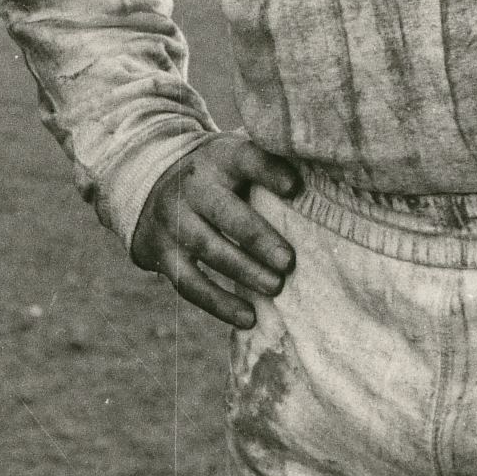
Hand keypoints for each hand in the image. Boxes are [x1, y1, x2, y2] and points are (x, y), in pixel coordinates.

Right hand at [129, 136, 301, 328]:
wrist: (150, 185)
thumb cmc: (217, 177)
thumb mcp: (235, 159)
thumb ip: (271, 167)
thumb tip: (326, 184)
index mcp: (219, 158)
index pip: (244, 158)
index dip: (268, 171)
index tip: (295, 187)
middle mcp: (192, 186)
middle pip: (223, 211)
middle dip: (256, 237)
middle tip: (288, 261)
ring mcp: (173, 221)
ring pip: (208, 248)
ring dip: (244, 271)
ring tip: (276, 287)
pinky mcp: (162, 253)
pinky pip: (189, 283)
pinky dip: (219, 303)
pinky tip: (248, 317)